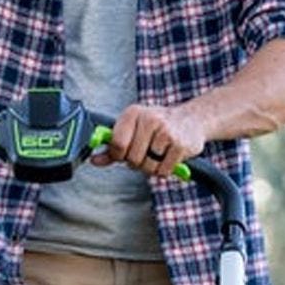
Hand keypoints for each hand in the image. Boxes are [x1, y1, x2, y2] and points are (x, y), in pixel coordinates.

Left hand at [91, 103, 207, 178]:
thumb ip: (112, 147)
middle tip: (146, 153)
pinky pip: (163, 171)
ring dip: (152, 167)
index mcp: (133, 113)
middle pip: (132, 159)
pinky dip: (165, 170)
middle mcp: (149, 119)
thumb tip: (93, 160)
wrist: (191, 120)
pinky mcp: (180, 145)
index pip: (117, 145)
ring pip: (147, 167)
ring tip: (158, 153)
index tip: (124, 154)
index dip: (119, 156)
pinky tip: (169, 157)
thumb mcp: (132, 130)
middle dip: (137, 162)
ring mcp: (166, 131)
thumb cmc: (156, 127)